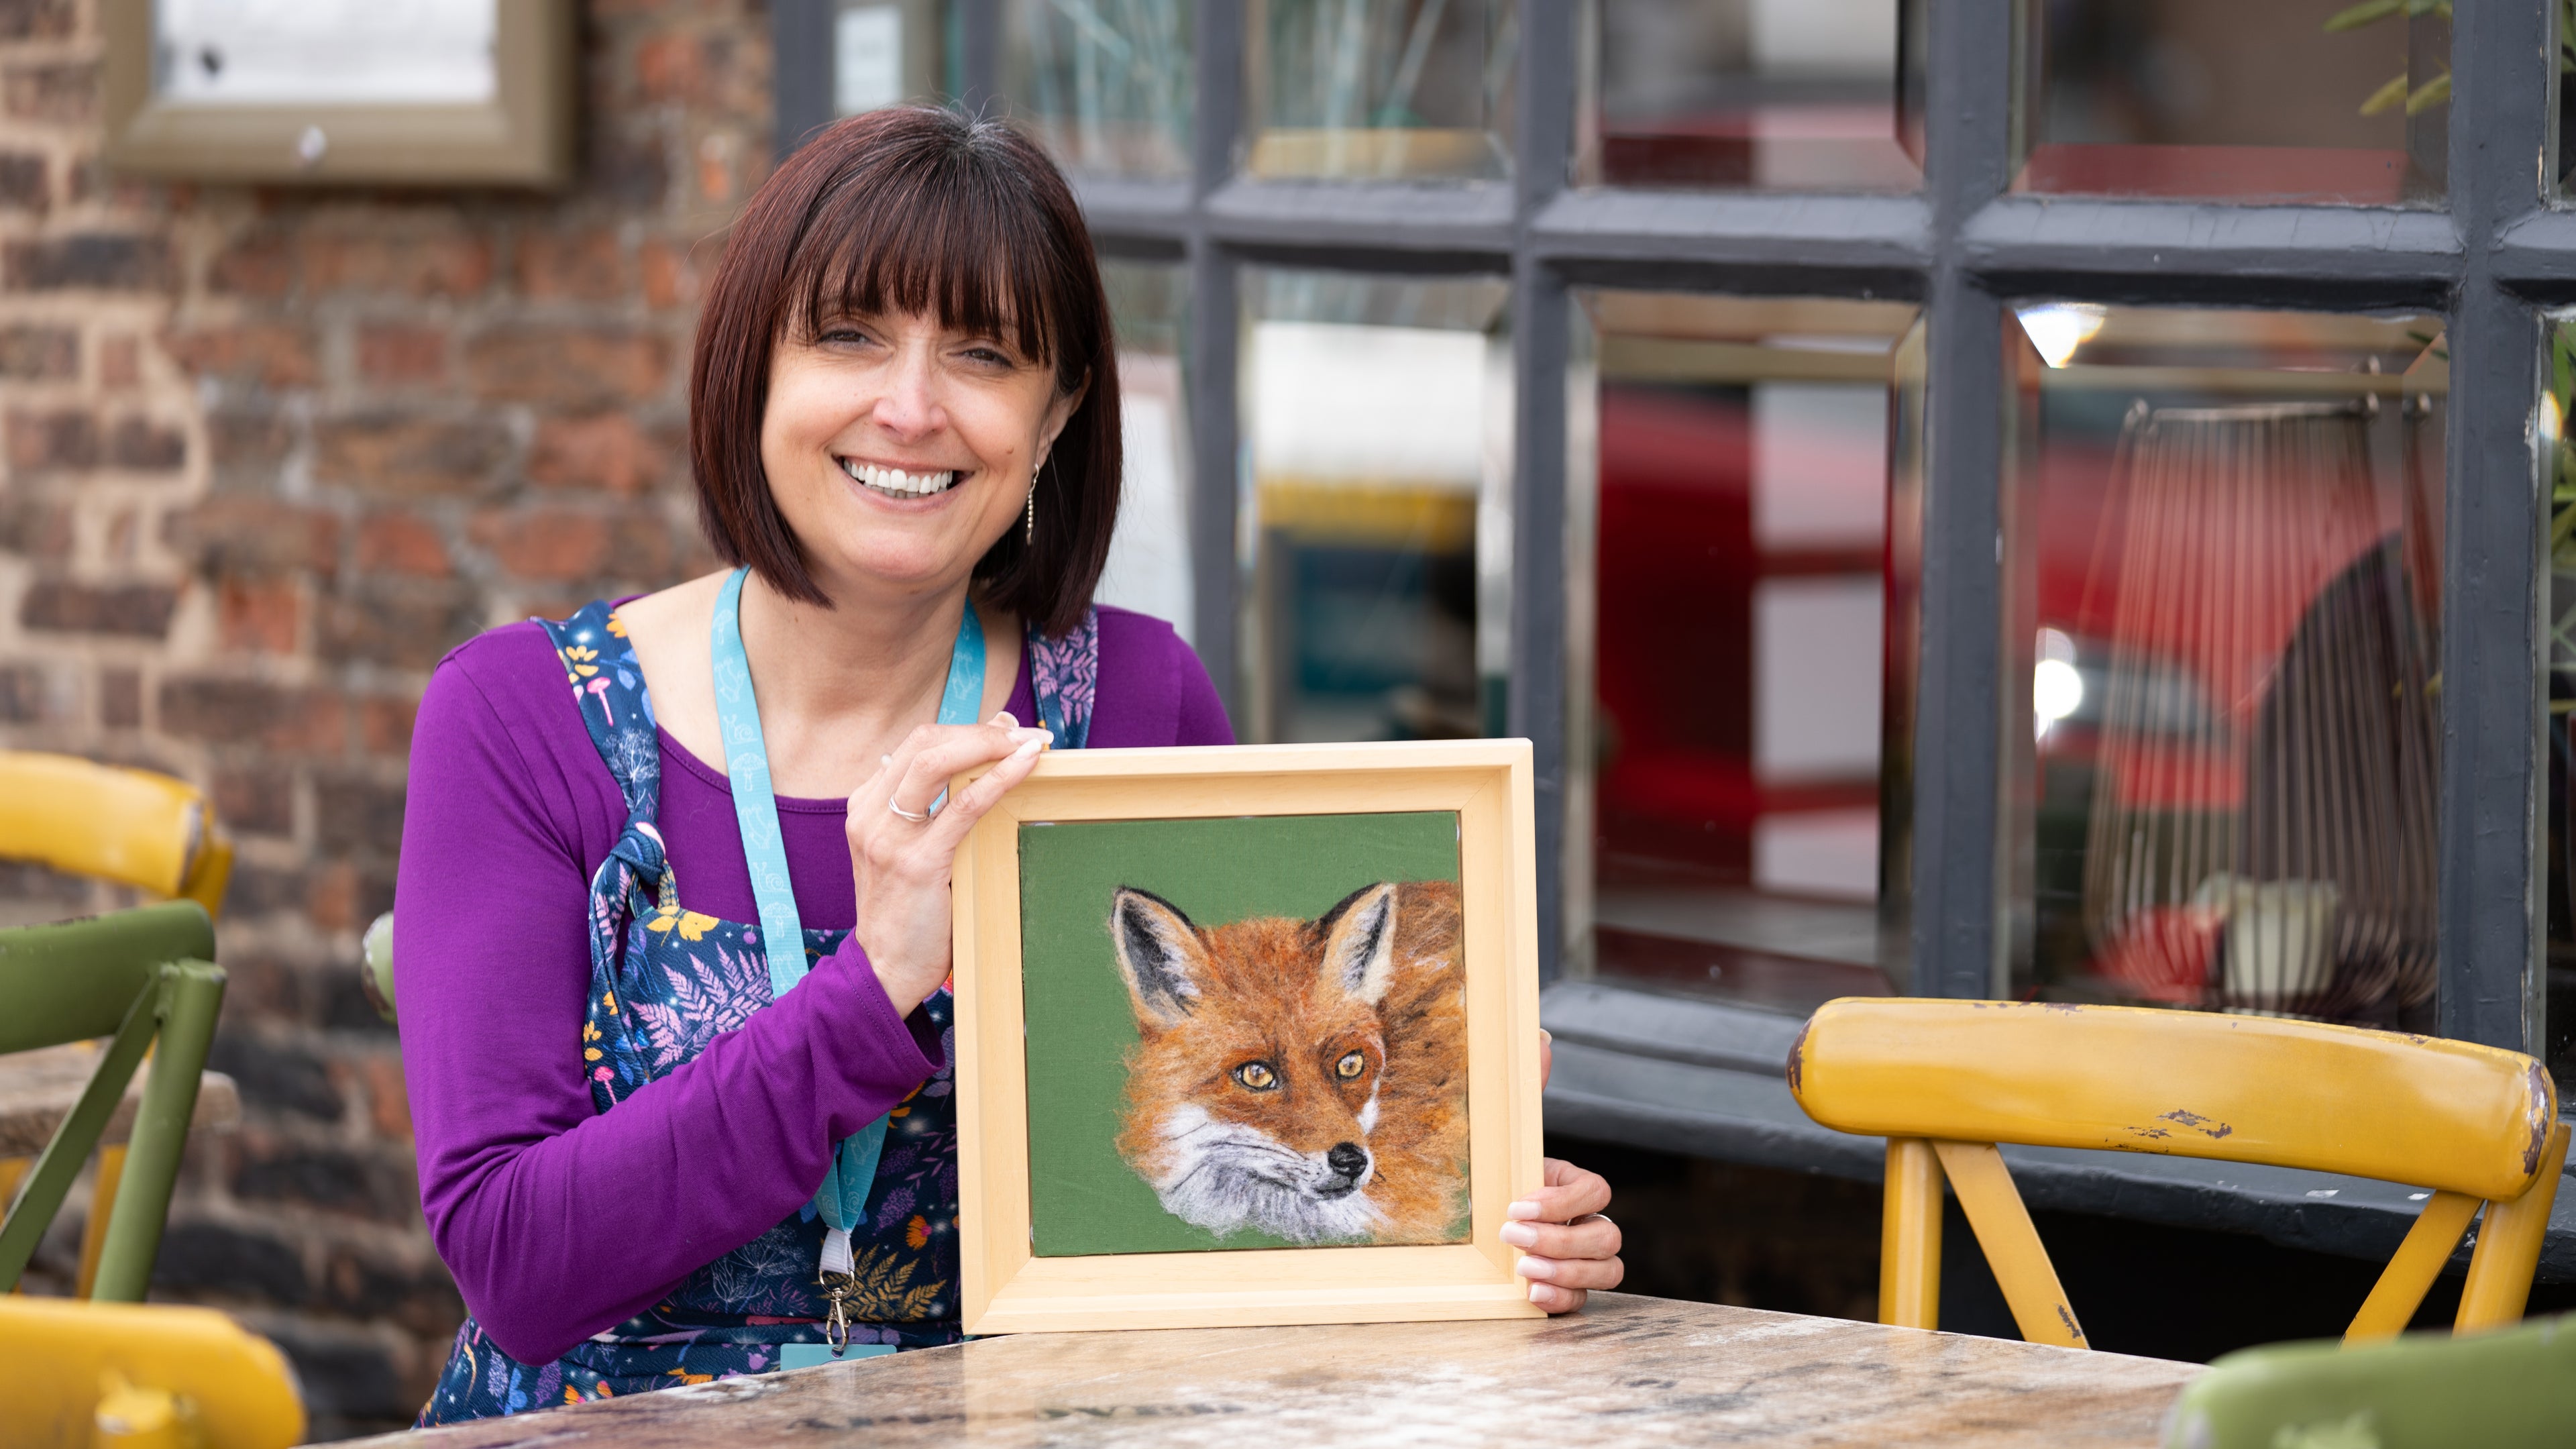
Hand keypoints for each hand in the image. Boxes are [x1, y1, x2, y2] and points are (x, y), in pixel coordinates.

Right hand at [848, 711, 1049, 1015]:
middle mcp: (870, 814)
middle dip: (980, 730)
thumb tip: (978, 767)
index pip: (917, 744)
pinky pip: (962, 806)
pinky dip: (998, 779)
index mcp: (866, 806)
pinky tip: (1025, 765)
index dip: (965, 729)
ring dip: (990, 744)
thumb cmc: (907, 912)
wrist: (884, 970)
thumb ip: (930, 812)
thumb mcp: (907, 852)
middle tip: (1024, 733)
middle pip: (926, 741)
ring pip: (938, 761)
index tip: (1005, 728)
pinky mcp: (916, 862)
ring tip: (1030, 742)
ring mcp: (888, 837)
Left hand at [1502, 1158, 1621, 1313]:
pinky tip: (1533, 1291)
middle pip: (1606, 1237)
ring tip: (1524, 1267)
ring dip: (1564, 1272)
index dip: (1561, 1202)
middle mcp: (1595, 1225)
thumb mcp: (1516, 1175)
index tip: (1517, 1209)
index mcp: (1583, 1190)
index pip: (1595, 1193)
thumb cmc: (1508, 1189)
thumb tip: (1516, 1208)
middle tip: (1514, 1237)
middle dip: (1559, 1241)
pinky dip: (1558, 1297)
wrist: (1494, 1211)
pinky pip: (1581, 1298)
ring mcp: (1591, 1260)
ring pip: (1607, 1271)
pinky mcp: (1575, 1287)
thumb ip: (1521, 1180)